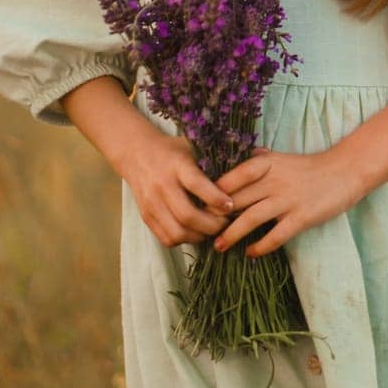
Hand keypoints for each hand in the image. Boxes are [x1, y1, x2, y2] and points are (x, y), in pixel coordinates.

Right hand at [125, 133, 235, 249]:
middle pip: (188, 215)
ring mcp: (151, 203)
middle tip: (227, 223)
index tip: (231, 206)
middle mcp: (161, 185)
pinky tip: (196, 232)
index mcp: (176, 165)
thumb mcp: (193, 148)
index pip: (197, 184)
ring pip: (178, 232)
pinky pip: (167, 238)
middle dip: (212, 225)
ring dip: (200, 236)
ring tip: (213, 229)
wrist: (137, 153)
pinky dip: (185, 240)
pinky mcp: (146, 216)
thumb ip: (215, 161)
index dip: (216, 198)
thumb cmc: (174, 151)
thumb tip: (249, 168)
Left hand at [210, 145, 361, 259]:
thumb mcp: (280, 158)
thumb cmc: (308, 168)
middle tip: (201, 231)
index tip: (198, 206)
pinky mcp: (302, 217)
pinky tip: (250, 253)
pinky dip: (260, 246)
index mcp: (264, 163)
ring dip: (231, 235)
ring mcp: (287, 199)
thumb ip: (257, 160)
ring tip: (218, 247)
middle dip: (215, 218)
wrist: (344, 172)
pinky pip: (276, 235)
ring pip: (250, 219)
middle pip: (235, 200)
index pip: (229, 178)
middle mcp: (273, 180)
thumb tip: (234, 162)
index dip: (211, 194)